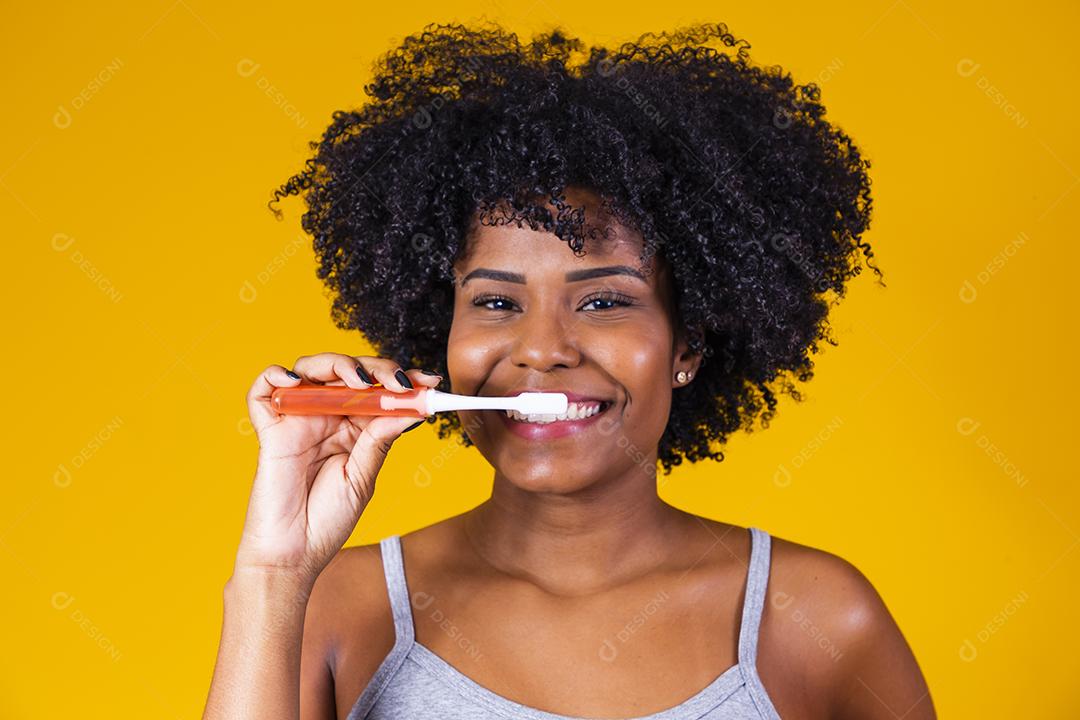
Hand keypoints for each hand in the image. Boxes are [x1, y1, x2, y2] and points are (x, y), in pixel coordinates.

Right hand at [234, 353, 441, 581]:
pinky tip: (296, 381)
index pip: (377, 390)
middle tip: (398, 382)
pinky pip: (263, 389)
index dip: (401, 380)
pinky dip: (276, 375)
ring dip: (337, 364)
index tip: (431, 381)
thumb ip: (379, 440)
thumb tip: (409, 408)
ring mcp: (297, 420)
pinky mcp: (269, 429)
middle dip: (376, 368)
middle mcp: (326, 417)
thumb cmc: (327, 522)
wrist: (293, 556)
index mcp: (354, 428)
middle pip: (347, 371)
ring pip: (310, 368)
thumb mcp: (363, 478)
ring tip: (358, 382)